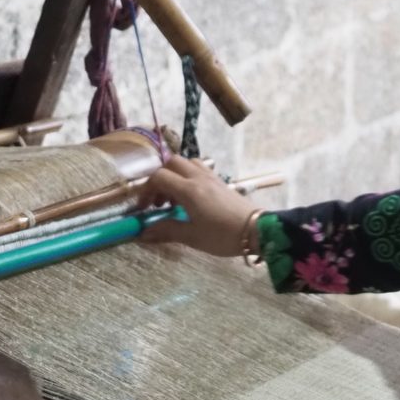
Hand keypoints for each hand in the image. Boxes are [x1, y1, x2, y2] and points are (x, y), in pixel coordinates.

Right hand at [138, 156, 259, 256]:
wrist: (256, 231)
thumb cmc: (223, 236)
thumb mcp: (192, 237)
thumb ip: (167, 231)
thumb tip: (143, 233)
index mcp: (189, 190)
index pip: (159, 177)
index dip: (146, 190)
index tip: (144, 208)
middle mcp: (198, 178)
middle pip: (171, 163)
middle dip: (160, 179)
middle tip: (159, 201)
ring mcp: (211, 177)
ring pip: (187, 163)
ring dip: (175, 175)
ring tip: (174, 198)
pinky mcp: (220, 181)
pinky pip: (199, 169)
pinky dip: (188, 177)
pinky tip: (191, 197)